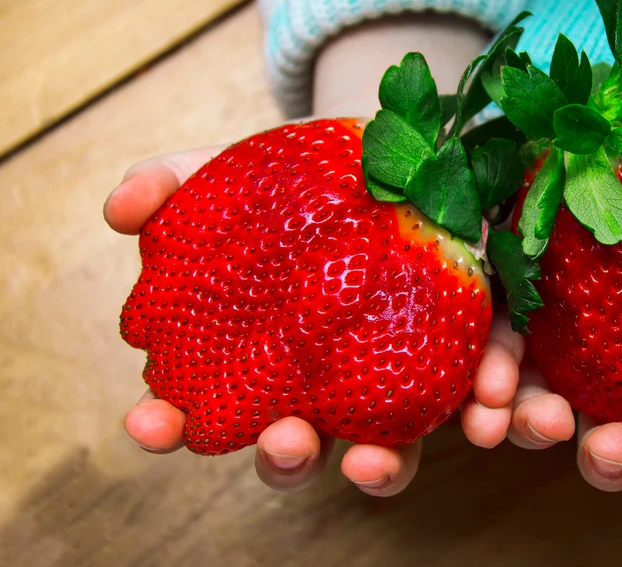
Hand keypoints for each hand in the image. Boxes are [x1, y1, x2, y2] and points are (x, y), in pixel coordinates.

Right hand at [105, 145, 523, 494]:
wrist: (392, 159)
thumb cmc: (299, 183)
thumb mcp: (234, 173)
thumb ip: (174, 186)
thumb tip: (120, 209)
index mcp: (261, 362)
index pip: (205, 410)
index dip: (171, 425)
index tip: (149, 423)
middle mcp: (324, 390)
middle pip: (299, 447)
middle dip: (285, 457)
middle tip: (285, 440)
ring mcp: (392, 383)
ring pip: (388, 451)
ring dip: (384, 469)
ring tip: (375, 463)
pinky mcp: (461, 358)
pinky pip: (477, 401)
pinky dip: (490, 413)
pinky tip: (493, 412)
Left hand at [500, 150, 621, 532]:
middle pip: (618, 437)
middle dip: (610, 457)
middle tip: (611, 450)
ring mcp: (565, 343)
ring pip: (547, 409)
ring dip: (533, 428)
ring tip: (525, 423)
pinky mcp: (517, 303)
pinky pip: (497, 354)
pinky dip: (487, 380)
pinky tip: (483, 390)